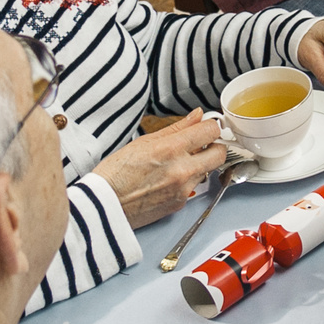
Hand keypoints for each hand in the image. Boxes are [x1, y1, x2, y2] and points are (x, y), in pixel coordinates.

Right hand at [95, 110, 228, 228]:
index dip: (210, 126)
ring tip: (176, 163)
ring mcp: (183, 189)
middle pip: (220, 153)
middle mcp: (182, 170)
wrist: (103, 207)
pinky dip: (187, 181)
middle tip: (201, 144)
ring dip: (199, 164)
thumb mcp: (143, 142)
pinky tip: (168, 179)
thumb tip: (196, 116)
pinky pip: (194, 187)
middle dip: (214, 146)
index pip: (210, 131)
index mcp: (171, 149)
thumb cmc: (115, 174)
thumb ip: (176, 128)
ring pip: (208, 171)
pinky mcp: (180, 204)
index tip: (205, 127)